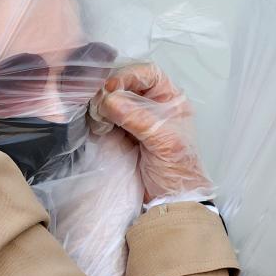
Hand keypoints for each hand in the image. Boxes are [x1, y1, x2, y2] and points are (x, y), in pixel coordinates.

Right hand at [90, 63, 213, 203]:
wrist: (169, 201)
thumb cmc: (178, 170)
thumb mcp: (165, 141)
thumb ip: (138, 118)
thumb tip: (109, 100)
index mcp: (169, 100)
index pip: (148, 73)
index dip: (129, 75)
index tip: (112, 88)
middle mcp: (150, 105)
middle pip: (124, 84)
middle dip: (110, 90)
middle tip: (101, 104)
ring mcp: (131, 119)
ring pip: (110, 100)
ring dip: (101, 106)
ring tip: (100, 119)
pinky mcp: (116, 134)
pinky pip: (101, 118)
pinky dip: (96, 120)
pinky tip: (99, 128)